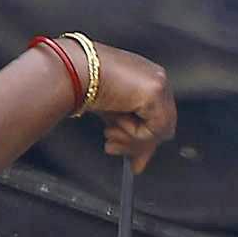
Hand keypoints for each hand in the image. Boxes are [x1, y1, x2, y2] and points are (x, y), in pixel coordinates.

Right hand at [87, 44, 174, 168]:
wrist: (73, 73)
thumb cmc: (84, 87)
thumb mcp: (112, 116)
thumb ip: (129, 135)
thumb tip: (138, 163)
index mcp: (147, 78)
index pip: (158, 116)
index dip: (145, 139)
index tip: (135, 161)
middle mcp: (157, 77)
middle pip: (163, 125)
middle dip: (139, 145)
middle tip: (112, 148)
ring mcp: (159, 83)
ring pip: (161, 130)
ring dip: (132, 139)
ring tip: (109, 133)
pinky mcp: (156, 91)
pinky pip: (156, 129)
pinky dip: (134, 133)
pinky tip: (115, 123)